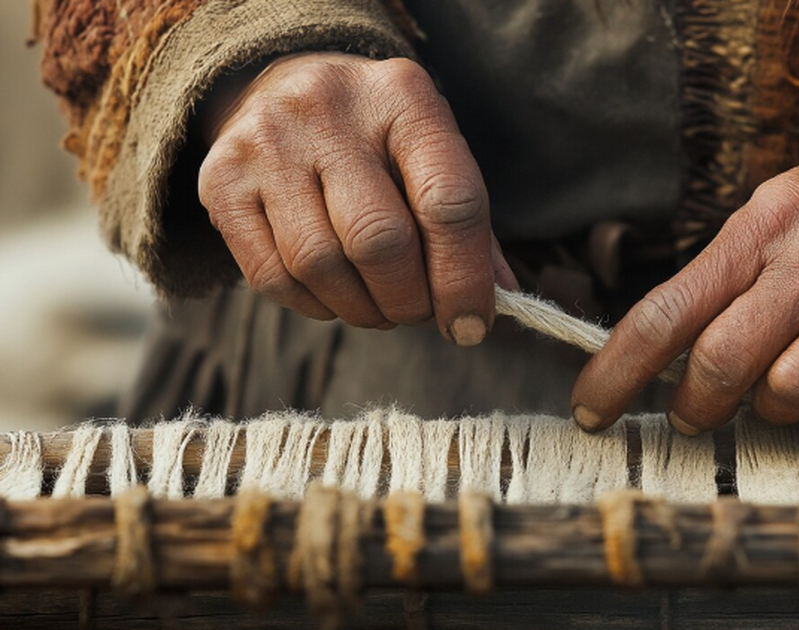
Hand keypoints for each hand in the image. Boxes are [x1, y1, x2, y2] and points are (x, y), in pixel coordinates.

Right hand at [198, 52, 516, 344]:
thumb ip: (468, 224)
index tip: (471, 326)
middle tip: (419, 313)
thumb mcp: (430, 154)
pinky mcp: (220, 181)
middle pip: (379, 241)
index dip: (464, 278)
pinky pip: (272, 278)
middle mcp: (329, 110)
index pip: (448, 201)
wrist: (279, 87)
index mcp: (404, 96)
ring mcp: (266, 143)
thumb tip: (496, 302)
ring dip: (363, 310)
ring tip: (380, 306)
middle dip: (409, 301)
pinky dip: (315, 306)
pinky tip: (335, 295)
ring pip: (321, 266)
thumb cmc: (377, 139)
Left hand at [572, 106, 798, 431]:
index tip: (591, 408)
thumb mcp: (768, 212)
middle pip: (723, 367)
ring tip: (770, 379)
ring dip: (762, 407)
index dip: (618, 370)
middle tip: (688, 410)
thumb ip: (716, 279)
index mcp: (764, 227)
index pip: (669, 312)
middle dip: (691, 406)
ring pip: (786, 399)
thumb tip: (659, 355)